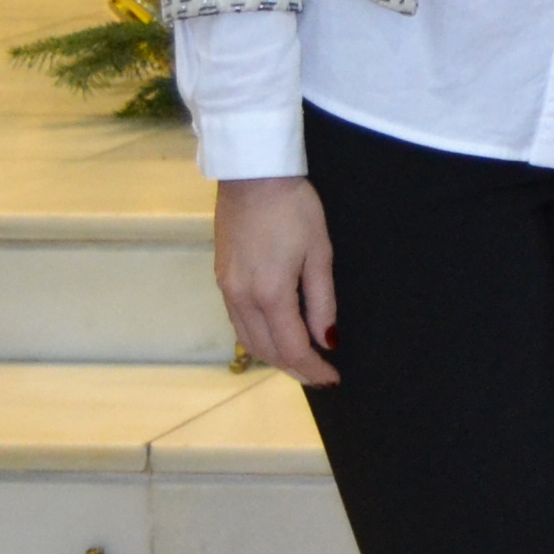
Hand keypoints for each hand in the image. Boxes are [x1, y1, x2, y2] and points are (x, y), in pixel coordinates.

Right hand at [214, 175, 338, 385]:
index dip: (313, 368)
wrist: (252, 175)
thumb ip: (322, 301)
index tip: (333, 378)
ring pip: (249, 339)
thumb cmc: (293, 208)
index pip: (292, 347)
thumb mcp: (319, 252)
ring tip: (300, 362)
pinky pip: (238, 321)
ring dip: (275, 356)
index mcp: (269, 293)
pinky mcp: (221, 277)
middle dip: (294, 369)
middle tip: (320, 376)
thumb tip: (326, 339)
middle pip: (267, 350)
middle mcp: (241, 297)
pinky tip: (275, 335)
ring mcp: (226, 288)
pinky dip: (259, 337)